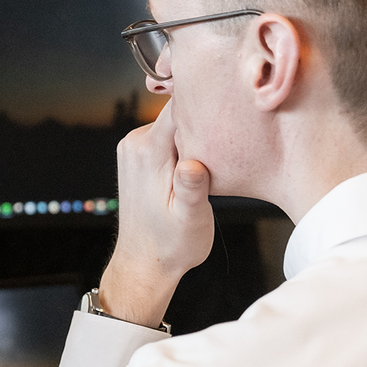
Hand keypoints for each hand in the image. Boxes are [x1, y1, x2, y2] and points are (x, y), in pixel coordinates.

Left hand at [99, 101, 214, 328]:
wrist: (144, 262)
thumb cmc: (170, 245)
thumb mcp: (189, 220)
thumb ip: (192, 189)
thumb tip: (193, 164)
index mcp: (149, 151)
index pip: (180, 105)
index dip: (208, 104)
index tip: (233, 109)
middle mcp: (136, 142)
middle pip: (178, 111)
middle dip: (204, 122)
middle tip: (230, 139)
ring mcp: (133, 147)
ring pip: (174, 123)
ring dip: (195, 135)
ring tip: (214, 157)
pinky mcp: (138, 154)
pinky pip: (167, 135)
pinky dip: (184, 144)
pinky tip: (198, 164)